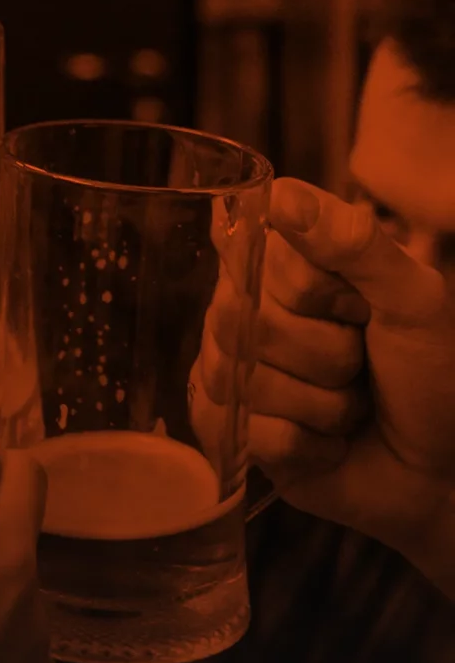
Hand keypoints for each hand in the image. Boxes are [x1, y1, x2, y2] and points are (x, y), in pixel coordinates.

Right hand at [244, 179, 454, 554]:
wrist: (443, 471)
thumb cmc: (437, 377)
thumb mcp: (414, 300)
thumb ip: (355, 242)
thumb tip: (279, 192)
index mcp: (289, 273)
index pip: (259, 258)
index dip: (315, 292)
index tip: (361, 307)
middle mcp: (249, 316)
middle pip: (245, 324)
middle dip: (326, 357)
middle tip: (362, 366)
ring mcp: (232, 374)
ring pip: (245, 381)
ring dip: (321, 405)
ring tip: (349, 409)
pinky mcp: (230, 430)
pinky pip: (247, 431)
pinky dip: (304, 444)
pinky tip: (327, 443)